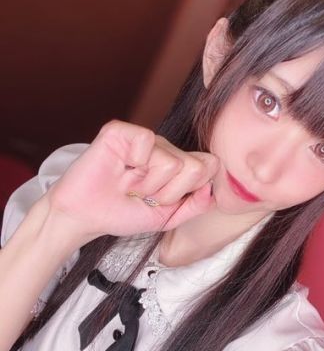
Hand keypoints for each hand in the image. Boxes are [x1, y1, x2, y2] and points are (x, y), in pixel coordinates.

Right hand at [45, 120, 218, 242]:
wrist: (85, 218)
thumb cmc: (123, 214)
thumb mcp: (167, 218)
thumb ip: (196, 205)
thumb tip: (212, 187)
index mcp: (178, 165)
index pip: (210, 166)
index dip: (189, 191)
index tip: (165, 202)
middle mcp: (165, 148)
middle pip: (195, 167)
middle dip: (169, 193)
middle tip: (145, 196)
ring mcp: (145, 139)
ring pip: (172, 161)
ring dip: (148, 184)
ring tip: (130, 186)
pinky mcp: (122, 131)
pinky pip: (147, 141)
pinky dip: (134, 164)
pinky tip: (122, 168)